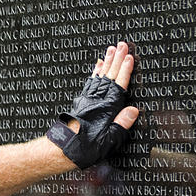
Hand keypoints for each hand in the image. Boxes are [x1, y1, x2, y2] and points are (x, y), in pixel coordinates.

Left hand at [46, 41, 139, 167]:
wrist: (61, 150)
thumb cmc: (84, 149)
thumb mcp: (108, 142)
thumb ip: (121, 125)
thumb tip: (133, 110)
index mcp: (106, 109)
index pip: (118, 85)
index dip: (125, 70)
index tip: (130, 57)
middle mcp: (97, 101)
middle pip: (109, 76)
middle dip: (117, 59)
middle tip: (122, 44)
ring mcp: (88, 100)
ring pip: (100, 76)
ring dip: (106, 62)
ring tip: (111, 49)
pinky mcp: (81, 103)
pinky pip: (90, 83)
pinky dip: (95, 72)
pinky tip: (98, 65)